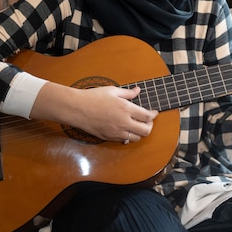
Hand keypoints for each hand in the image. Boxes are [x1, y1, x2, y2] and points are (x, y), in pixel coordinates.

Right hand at [31, 83, 157, 143]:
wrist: (76, 108)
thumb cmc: (93, 97)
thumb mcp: (112, 90)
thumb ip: (128, 93)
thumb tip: (138, 90)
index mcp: (126, 109)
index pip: (147, 116)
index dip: (154, 115)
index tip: (154, 112)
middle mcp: (123, 123)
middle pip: (145, 131)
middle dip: (150, 126)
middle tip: (148, 120)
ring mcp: (116, 132)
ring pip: (136, 138)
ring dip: (139, 132)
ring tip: (137, 125)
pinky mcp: (108, 137)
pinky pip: (124, 140)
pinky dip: (128, 136)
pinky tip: (126, 129)